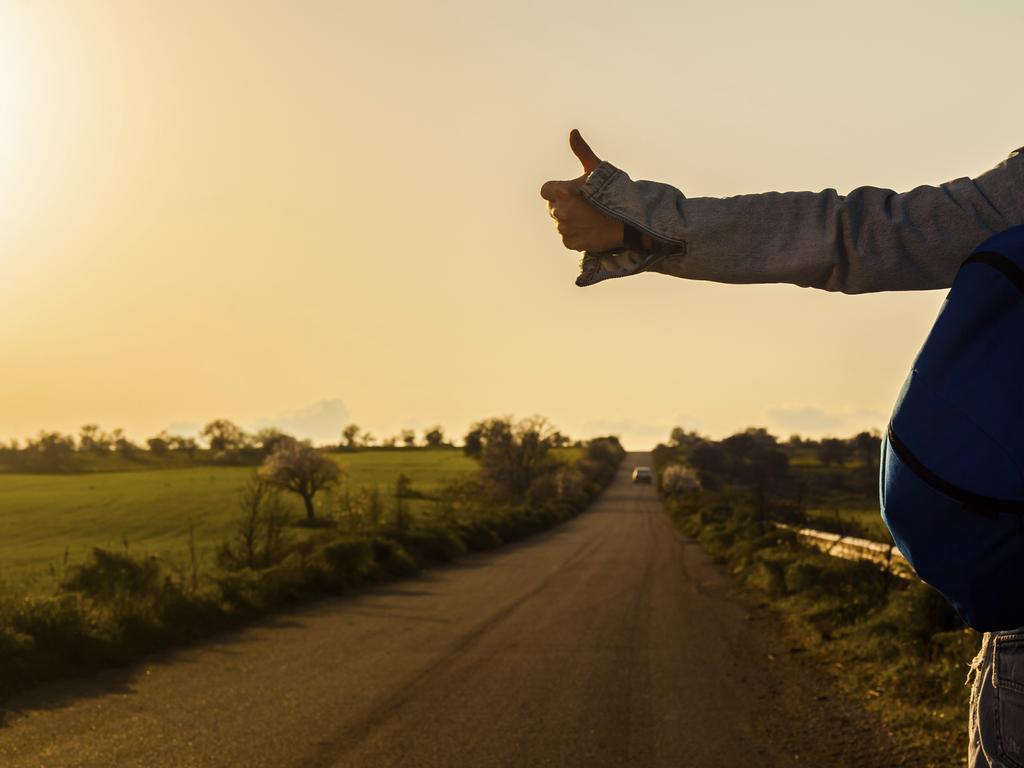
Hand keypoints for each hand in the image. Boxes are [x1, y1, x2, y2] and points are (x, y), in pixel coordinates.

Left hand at [540, 129, 623, 252]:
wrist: (629, 220)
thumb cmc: (614, 191)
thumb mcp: (597, 169)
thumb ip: (582, 151)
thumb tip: (573, 131)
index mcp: (562, 191)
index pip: (546, 190)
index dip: (557, 191)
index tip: (571, 193)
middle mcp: (559, 210)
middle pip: (553, 208)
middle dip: (565, 206)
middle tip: (586, 206)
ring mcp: (565, 228)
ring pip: (560, 224)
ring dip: (571, 221)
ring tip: (590, 218)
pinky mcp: (571, 243)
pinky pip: (567, 238)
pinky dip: (576, 235)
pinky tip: (590, 229)